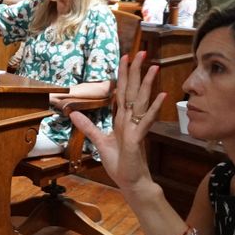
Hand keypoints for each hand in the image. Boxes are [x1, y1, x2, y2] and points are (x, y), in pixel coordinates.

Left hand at [69, 51, 165, 193]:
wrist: (132, 182)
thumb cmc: (120, 164)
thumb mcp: (99, 142)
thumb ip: (87, 126)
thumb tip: (72, 113)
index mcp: (121, 119)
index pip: (122, 92)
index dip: (123, 75)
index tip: (126, 57)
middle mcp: (130, 120)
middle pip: (133, 91)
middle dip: (136, 71)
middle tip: (142, 52)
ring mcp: (135, 128)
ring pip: (141, 101)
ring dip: (147, 84)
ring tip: (154, 67)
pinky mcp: (138, 139)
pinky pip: (145, 121)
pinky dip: (152, 109)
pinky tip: (162, 96)